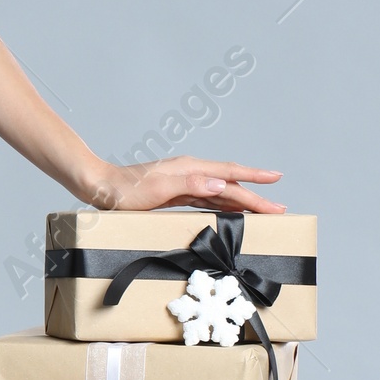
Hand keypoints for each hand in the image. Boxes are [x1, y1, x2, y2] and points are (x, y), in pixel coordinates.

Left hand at [84, 157, 283, 213]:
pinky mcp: (176, 194)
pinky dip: (223, 204)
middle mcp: (190, 173)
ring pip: (221, 191)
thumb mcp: (158, 188)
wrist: (99, 188)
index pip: (230, 173)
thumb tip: (221, 183)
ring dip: (243, 201)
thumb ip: (190, 184)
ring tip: (264, 210)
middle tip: (280, 208)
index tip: (277, 179)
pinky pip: (207, 199)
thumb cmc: (125, 191)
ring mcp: (184, 182)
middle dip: (256, 196)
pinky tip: (231, 210)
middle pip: (231, 184)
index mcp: (190, 169)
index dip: (255, 177)